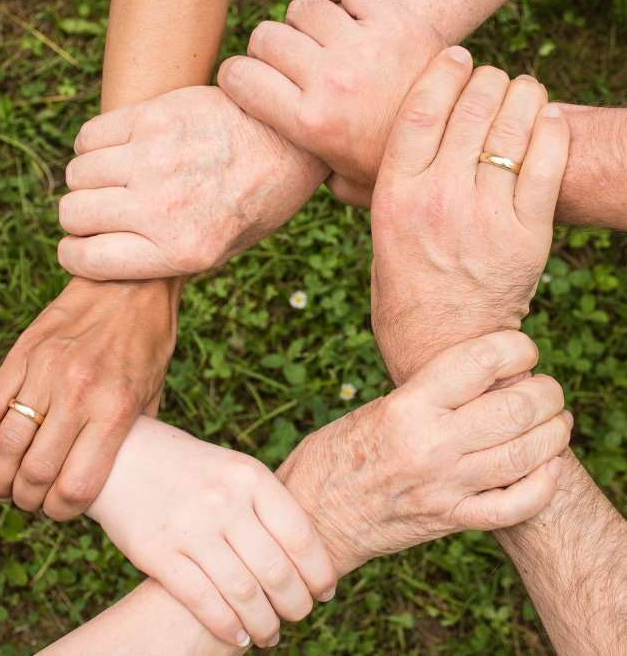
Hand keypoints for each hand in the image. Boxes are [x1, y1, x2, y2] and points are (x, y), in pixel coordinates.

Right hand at [0, 277, 181, 518]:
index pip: (77, 486)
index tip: (61, 510)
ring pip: (4, 446)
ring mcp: (45, 371)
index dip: (63, 511)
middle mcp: (79, 393)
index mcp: (116, 409)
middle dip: (28, 500)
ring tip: (5, 486)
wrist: (131, 284)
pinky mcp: (22, 354)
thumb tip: (112, 477)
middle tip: (31, 500)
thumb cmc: (148, 342)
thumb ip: (131, 436)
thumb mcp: (154, 393)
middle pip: (34, 473)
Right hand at [58, 86, 328, 279]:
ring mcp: (156, 159)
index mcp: (182, 251)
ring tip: (116, 179)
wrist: (291, 142)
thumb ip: (166, 257)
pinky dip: (93, 146)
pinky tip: (120, 150)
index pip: (87, 260)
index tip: (82, 246)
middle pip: (73, 213)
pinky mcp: (155, 117)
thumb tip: (109, 255)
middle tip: (104, 211)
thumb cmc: (258, 201)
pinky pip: (90, 135)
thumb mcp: (224, 250)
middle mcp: (163, 208)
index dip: (75, 255)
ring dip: (88, 180)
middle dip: (80, 218)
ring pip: (77, 174)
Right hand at [87, 417, 336, 648]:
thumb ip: (267, 505)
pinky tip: (239, 637)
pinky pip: (203, 601)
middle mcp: (224, 500)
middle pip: (276, 570)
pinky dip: (227, 627)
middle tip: (300, 615)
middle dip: (296, 604)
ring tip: (271, 634)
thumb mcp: (235, 469)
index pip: (300, 535)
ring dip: (265, 624)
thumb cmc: (192, 468)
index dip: (319, 571)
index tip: (325, 591)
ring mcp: (190, 527)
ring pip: (243, 593)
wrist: (126, 456)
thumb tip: (307, 556)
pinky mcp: (158, 553)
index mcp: (250, 476)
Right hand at [217, 0, 444, 207]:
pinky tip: (342, 8)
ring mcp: (364, 47)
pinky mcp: (397, 20)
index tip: (247, 81)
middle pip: (266, 37)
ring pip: (302, 8)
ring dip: (304, 23)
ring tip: (320, 42)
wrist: (458, 143)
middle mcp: (331, 81)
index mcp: (310, 125)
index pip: (239, 77)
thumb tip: (282, 160)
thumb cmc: (392, 167)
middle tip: (287, 64)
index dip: (235, 76)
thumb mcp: (343, 184)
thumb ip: (307, 169)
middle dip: (267, 50)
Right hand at [277, 331, 570, 574]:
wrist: (311, 518)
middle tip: (547, 388)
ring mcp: (444, 486)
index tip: (523, 349)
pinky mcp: (449, 520)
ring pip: (525, 455)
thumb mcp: (373, 409)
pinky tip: (549, 467)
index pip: (479, 361)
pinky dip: (543, 486)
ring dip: (554, 433)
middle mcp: (430, 444)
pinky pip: (513, 507)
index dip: (516, 347)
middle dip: (546, 392)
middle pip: (516, 407)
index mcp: (406, 407)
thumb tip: (476, 380)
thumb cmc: (333, 456)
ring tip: (557, 421)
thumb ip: (425, 396)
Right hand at [369, 47, 569, 383]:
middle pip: (472, 106)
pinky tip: (545, 120)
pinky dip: (551, 128)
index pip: (421, 108)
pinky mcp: (527, 235)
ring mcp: (485, 216)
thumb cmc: (403, 291)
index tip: (456, 55)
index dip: (443, 70)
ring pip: (513, 125)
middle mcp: (438, 200)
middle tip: (491, 80)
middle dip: (486, 79)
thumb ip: (384, 189)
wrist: (442, 347)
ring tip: (520, 93)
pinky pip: (548, 161)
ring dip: (522, 95)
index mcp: (395, 197)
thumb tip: (383, 146)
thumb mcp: (379, 236)